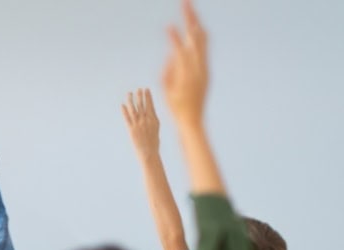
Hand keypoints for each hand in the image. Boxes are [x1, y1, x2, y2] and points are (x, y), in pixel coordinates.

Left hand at [122, 88, 160, 157]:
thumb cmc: (153, 142)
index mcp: (154, 120)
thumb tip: (149, 111)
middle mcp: (146, 121)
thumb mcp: (155, 128)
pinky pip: (127, 118)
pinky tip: (122, 105)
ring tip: (129, 94)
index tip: (146, 89)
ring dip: (131, 101)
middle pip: (142, 106)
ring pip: (134, 110)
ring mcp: (138, 125)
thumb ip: (152, 119)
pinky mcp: (131, 130)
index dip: (148, 97)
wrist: (149, 153)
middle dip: (140, 96)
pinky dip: (124, 111)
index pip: (150, 105)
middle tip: (138, 89)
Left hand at [162, 0, 208, 127]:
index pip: (197, 38)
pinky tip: (169, 29)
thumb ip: (172, 67)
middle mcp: (199, 63)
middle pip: (197, 34)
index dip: (193, 23)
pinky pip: (181, 54)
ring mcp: (195, 68)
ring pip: (193, 40)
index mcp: (198, 64)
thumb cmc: (181, 105)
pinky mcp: (188, 74)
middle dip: (192, 16)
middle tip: (186, 0)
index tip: (188, 8)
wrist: (189, 120)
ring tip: (185, 6)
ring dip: (188, 23)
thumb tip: (171, 53)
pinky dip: (175, 41)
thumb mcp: (173, 83)